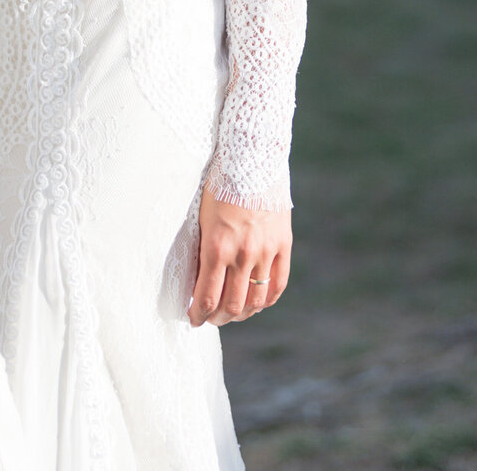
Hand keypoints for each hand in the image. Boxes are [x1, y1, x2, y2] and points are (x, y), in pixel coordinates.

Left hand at [188, 184, 291, 326]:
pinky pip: (278, 284)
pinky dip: (267, 300)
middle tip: (210, 319)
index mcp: (217, 247)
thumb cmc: (219, 184)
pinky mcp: (283, 244)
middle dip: (217, 318)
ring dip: (242, 314)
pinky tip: (257, 302)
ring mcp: (266, 251)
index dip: (198, 315)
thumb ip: (204, 250)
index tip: (193, 319)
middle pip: (232, 306)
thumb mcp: (203, 217)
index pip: (207, 298)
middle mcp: (242, 254)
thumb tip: (198, 280)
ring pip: (256, 300)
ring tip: (233, 314)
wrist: (252, 156)